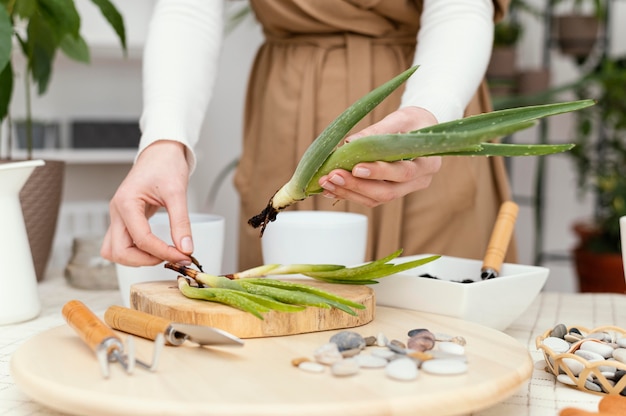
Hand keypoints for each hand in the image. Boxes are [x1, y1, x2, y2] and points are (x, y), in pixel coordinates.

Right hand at [101, 141, 193, 265]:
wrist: (160, 152)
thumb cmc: (165, 164)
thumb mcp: (177, 192)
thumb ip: (181, 222)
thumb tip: (186, 248)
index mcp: (126, 203)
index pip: (141, 239)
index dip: (163, 252)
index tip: (183, 256)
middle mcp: (117, 211)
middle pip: (118, 251)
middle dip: (145, 260)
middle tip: (170, 257)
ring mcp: (118, 216)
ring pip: (114, 251)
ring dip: (135, 259)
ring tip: (161, 254)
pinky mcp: (124, 219)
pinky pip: (122, 243)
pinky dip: (136, 252)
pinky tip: (156, 249)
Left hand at [318, 106, 441, 206]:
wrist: (422, 130)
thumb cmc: (414, 121)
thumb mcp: (401, 118)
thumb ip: (378, 130)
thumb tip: (349, 143)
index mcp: (427, 163)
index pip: (402, 172)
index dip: (379, 172)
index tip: (356, 167)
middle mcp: (419, 181)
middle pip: (387, 192)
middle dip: (357, 186)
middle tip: (332, 176)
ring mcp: (405, 190)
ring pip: (376, 199)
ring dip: (348, 192)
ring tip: (326, 182)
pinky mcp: (391, 191)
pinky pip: (370, 198)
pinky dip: (349, 194)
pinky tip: (331, 188)